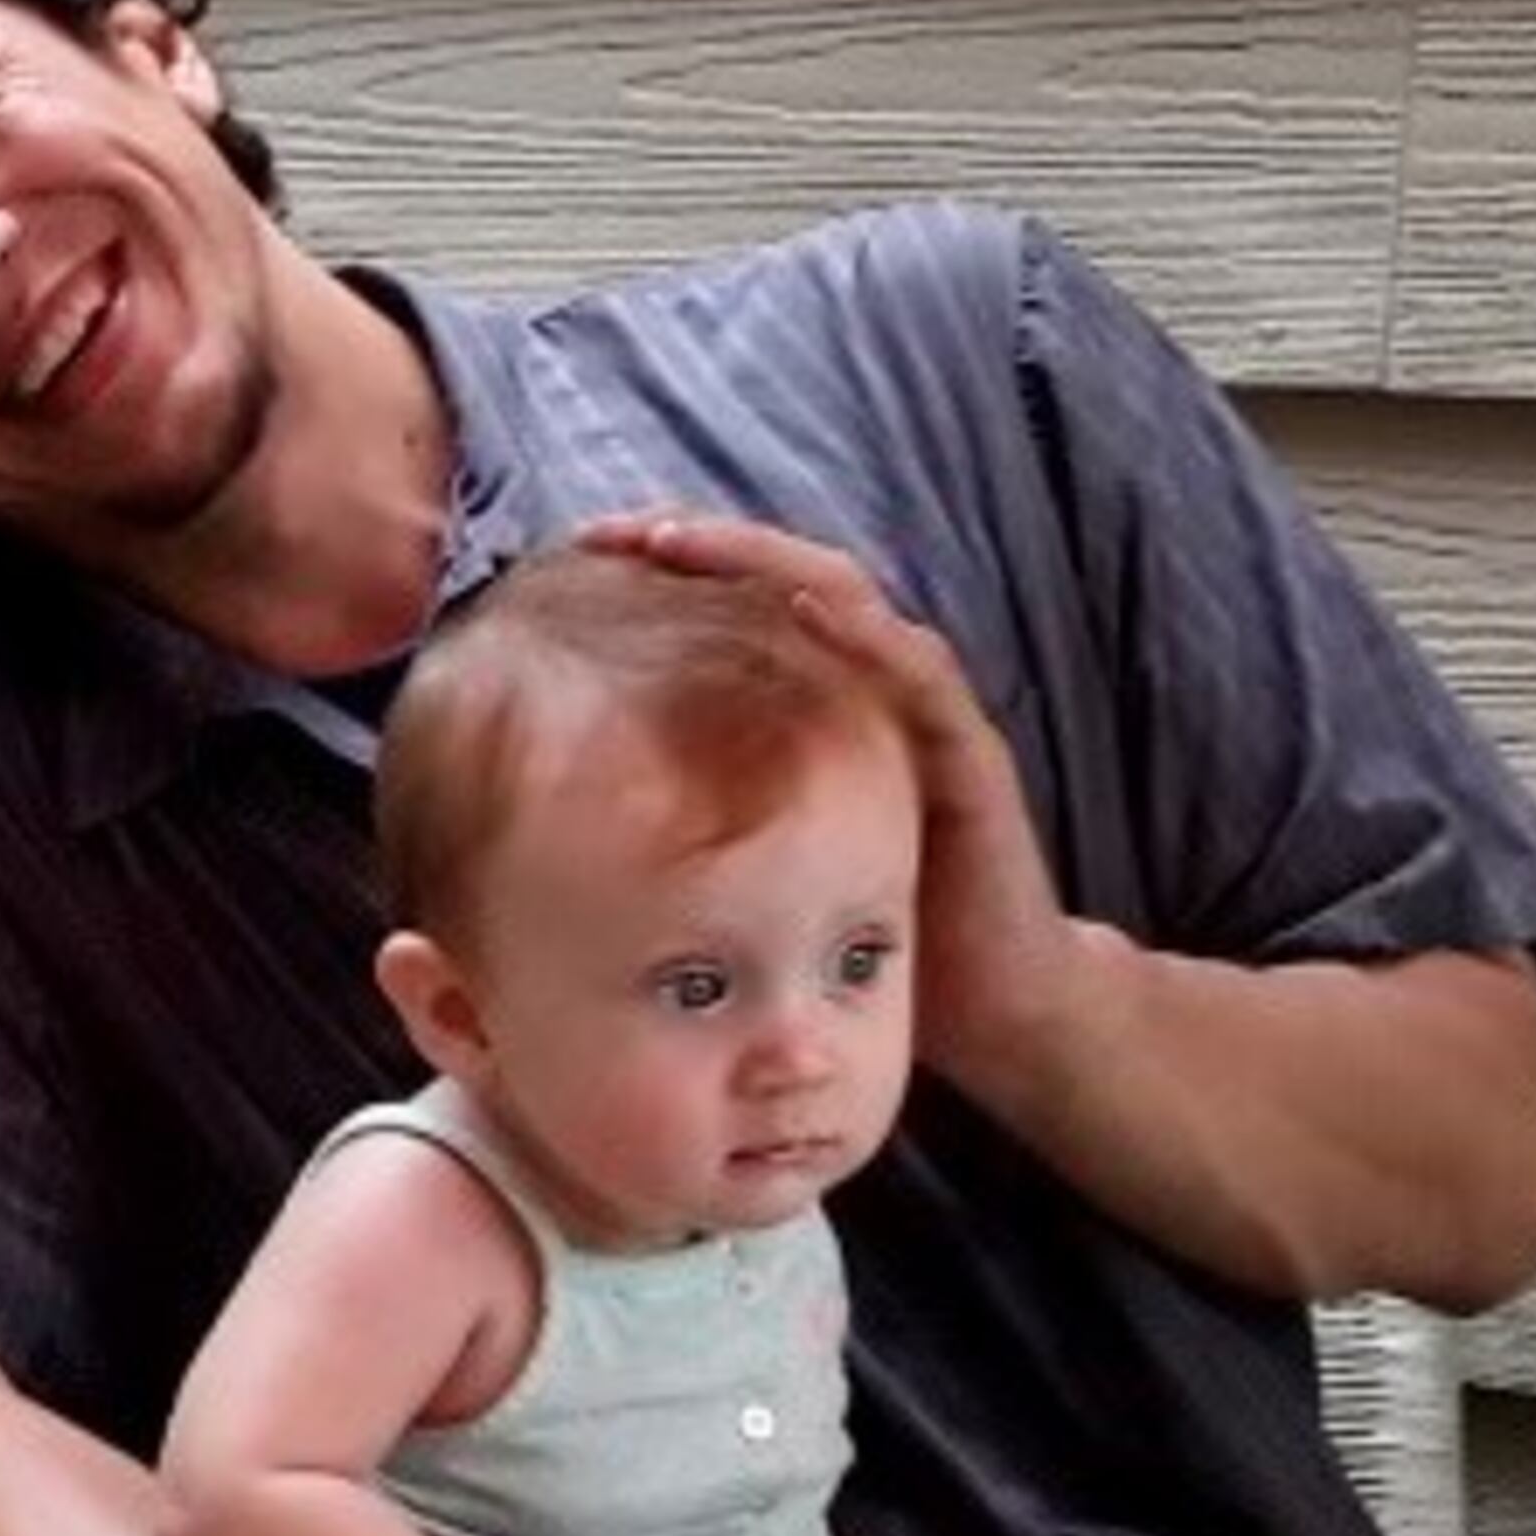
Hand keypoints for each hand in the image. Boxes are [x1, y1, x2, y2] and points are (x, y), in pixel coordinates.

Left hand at [579, 513, 1081, 1091]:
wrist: (991, 1007)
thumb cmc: (856, 942)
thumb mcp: (745, 873)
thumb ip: (675, 832)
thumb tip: (545, 830)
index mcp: (811, 705)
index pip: (735, 604)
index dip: (662, 569)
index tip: (576, 552)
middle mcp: (865, 688)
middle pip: (778, 578)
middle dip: (695, 541)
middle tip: (610, 528)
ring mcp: (918, 712)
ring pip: (844, 599)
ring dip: (763, 560)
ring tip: (681, 539)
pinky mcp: (967, 754)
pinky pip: (917, 673)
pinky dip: (864, 631)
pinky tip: (808, 605)